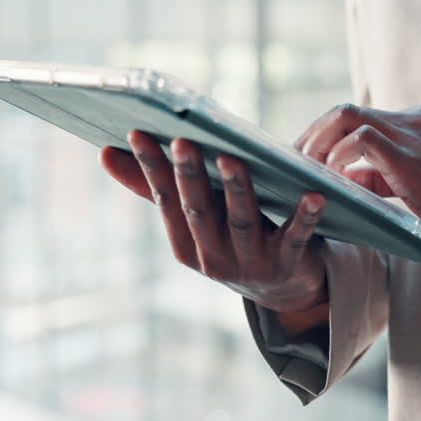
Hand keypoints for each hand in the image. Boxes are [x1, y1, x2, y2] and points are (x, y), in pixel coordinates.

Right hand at [100, 130, 328, 314]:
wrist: (285, 288)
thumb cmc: (233, 236)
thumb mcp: (195, 217)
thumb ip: (155, 188)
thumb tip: (105, 153)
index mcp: (185, 243)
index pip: (165, 200)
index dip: (152, 168)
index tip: (138, 133)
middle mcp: (213, 256)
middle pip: (200, 211)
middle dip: (189, 175)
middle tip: (184, 141)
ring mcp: (251, 263)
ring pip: (242, 222)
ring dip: (237, 190)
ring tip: (232, 159)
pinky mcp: (288, 264)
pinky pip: (296, 239)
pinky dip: (305, 217)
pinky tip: (314, 195)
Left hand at [295, 104, 420, 257]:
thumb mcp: (414, 185)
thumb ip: (380, 175)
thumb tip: (343, 177)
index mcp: (414, 125)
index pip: (358, 118)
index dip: (326, 135)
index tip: (307, 157)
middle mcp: (411, 120)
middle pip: (345, 111)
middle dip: (313, 134)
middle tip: (296, 162)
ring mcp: (410, 133)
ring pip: (347, 116)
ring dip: (319, 142)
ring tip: (307, 169)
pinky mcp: (408, 153)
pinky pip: (360, 138)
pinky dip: (338, 155)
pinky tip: (333, 176)